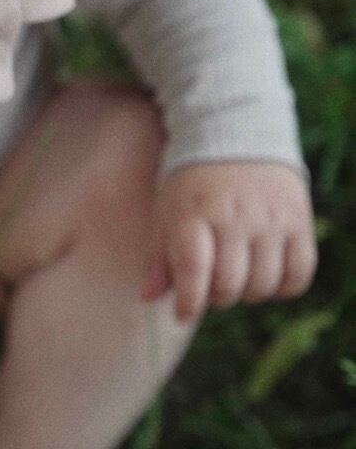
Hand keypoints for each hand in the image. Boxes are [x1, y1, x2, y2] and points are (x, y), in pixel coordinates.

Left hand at [141, 160, 315, 323]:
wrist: (236, 134)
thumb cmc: (193, 183)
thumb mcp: (167, 212)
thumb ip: (159, 257)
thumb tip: (150, 298)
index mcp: (194, 216)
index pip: (194, 271)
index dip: (189, 302)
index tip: (183, 314)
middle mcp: (234, 218)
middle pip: (230, 286)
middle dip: (217, 297)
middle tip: (213, 284)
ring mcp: (270, 219)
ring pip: (264, 284)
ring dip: (249, 292)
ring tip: (240, 276)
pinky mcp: (298, 219)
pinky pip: (299, 272)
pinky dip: (284, 285)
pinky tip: (269, 274)